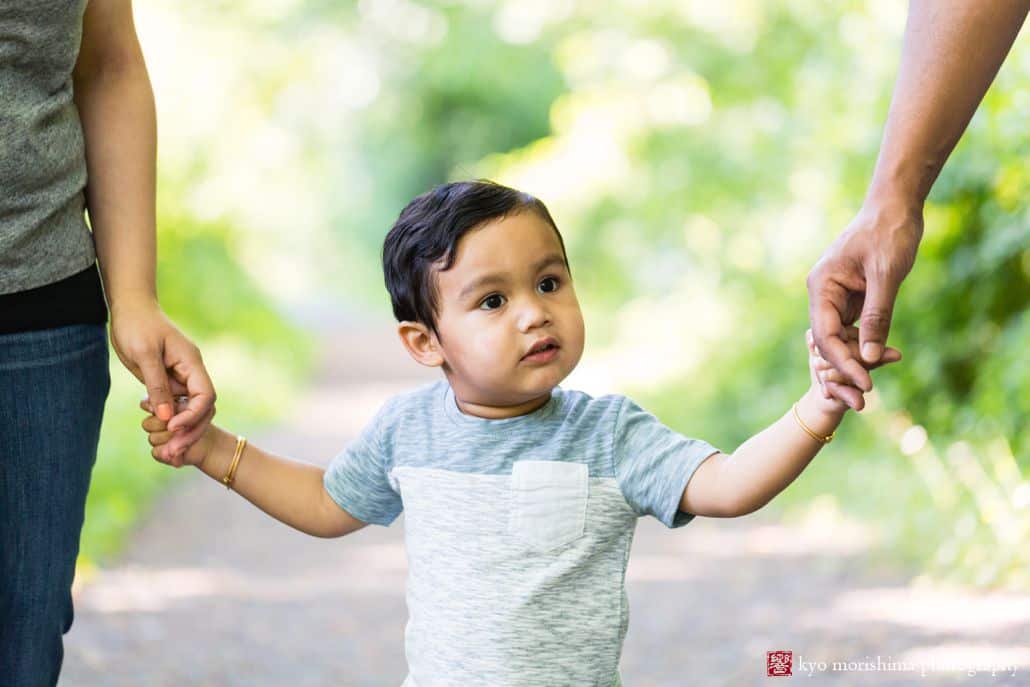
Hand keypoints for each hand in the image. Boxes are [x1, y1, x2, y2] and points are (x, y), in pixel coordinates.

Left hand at [110, 296, 215, 461]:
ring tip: (167, 450)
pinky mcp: (168, 381)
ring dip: (181, 431)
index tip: (173, 428)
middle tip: (172, 451)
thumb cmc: (136, 325)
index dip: (193, 415)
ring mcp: (180, 378)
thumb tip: (168, 418)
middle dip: (190, 430)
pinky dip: (170, 422)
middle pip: (203, 408)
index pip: (205, 396)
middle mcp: (191, 372)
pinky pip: (175, 406)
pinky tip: (159, 434)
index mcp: (192, 363)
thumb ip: (157, 386)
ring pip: (190, 410)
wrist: (129, 308)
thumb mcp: (144, 355)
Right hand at [806, 201, 921, 400]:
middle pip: (831, 340)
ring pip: (843, 336)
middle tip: (870, 393)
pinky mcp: (853, 296)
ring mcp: (837, 295)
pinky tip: (883, 356)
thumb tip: (868, 358)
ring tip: (877, 380)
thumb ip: (876, 318)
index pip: (826, 335)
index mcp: (821, 286)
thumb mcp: (886, 277)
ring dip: (858, 357)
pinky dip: (867, 342)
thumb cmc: (889, 234)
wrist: (896, 206)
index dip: (844, 363)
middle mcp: (823, 293)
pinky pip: (855, 326)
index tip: (864, 384)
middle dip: (849, 365)